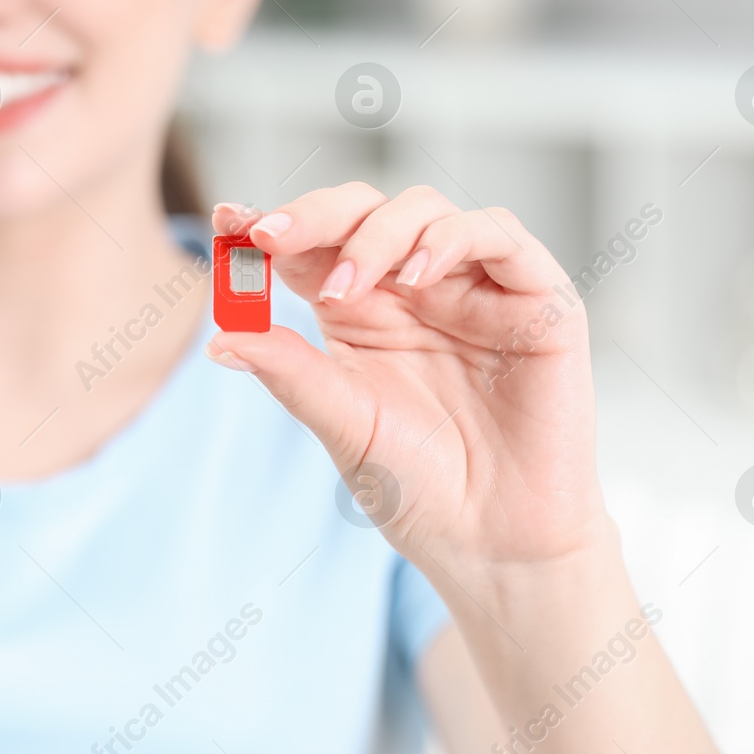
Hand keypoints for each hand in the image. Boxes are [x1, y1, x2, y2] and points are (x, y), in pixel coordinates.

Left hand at [207, 184, 606, 574]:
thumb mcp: (343, 425)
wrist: (495, 542)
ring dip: (376, 234)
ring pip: (424, 211)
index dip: (270, 225)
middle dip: (313, 215)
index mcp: (359, 310)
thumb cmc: (419, 487)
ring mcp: (474, 287)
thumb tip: (218, 340)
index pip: (311, 246)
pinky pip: (499, 235)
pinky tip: (415, 276)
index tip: (225, 219)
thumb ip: (291, 374)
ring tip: (345, 283)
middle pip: (362, 211)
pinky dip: (452, 239)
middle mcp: (413, 288)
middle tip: (271, 236)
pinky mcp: (535, 297)